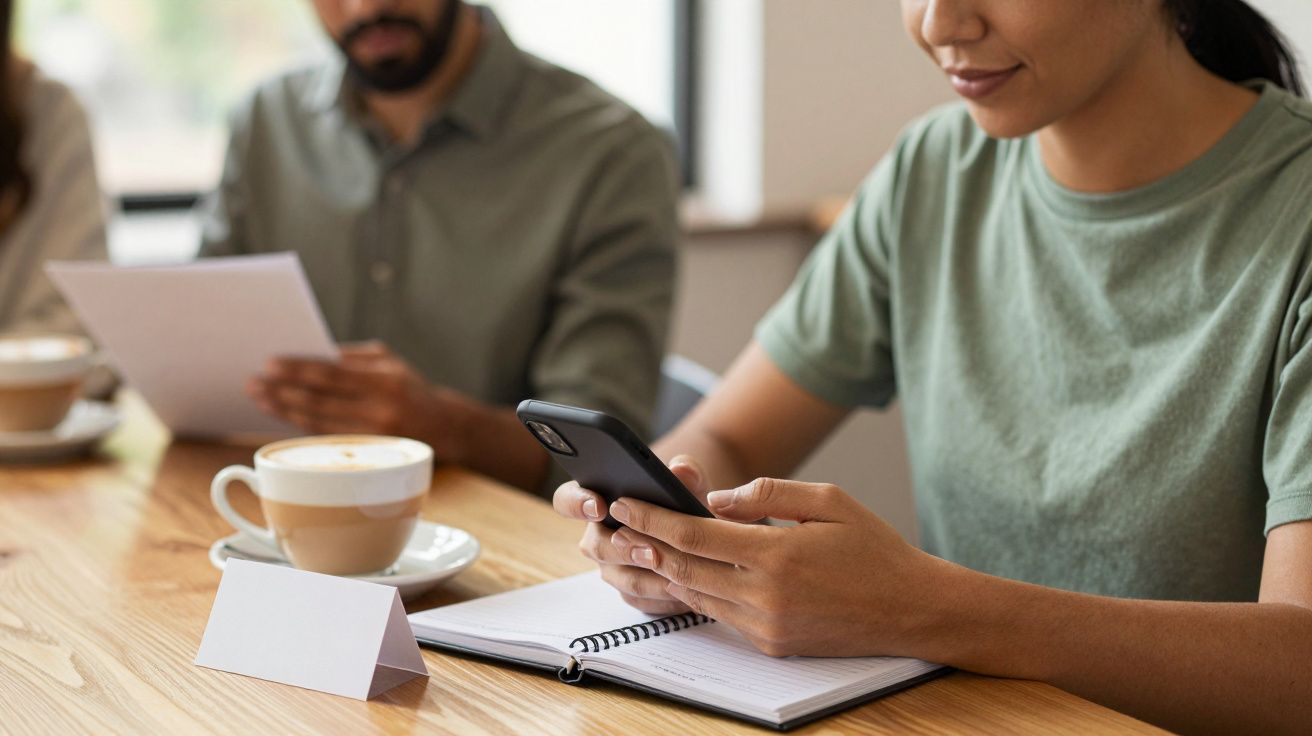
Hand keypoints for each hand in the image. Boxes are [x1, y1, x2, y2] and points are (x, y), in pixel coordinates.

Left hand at [247, 341, 466, 458]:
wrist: (446, 427)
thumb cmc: (411, 388)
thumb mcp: (390, 362)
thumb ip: (352, 358)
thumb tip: (308, 356)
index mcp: (386, 380)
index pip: (332, 374)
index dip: (298, 370)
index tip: (270, 364)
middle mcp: (381, 410)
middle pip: (320, 400)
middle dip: (282, 391)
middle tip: (254, 383)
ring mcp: (373, 436)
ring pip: (318, 422)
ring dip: (284, 410)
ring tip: (261, 398)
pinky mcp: (368, 453)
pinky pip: (325, 436)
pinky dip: (300, 424)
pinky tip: (283, 414)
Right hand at [553, 456, 748, 614]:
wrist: (698, 534)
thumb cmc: (682, 501)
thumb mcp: (687, 483)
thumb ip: (685, 472)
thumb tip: (681, 469)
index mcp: (597, 500)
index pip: (567, 500)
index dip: (577, 503)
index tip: (599, 505)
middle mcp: (598, 537)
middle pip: (595, 546)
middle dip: (622, 548)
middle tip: (649, 549)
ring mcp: (612, 568)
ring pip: (621, 578)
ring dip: (647, 577)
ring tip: (674, 571)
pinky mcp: (631, 593)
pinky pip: (641, 599)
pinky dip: (663, 597)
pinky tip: (686, 590)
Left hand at [605, 479, 950, 657]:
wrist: (912, 609)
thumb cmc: (874, 548)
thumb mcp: (827, 500)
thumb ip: (766, 495)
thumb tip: (715, 500)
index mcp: (776, 555)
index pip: (694, 535)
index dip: (653, 517)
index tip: (625, 502)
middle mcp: (765, 596)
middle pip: (684, 569)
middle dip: (645, 543)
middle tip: (615, 522)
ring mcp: (766, 626)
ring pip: (697, 595)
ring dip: (664, 570)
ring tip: (638, 544)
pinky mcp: (772, 645)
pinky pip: (721, 614)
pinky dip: (697, 592)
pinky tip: (682, 572)